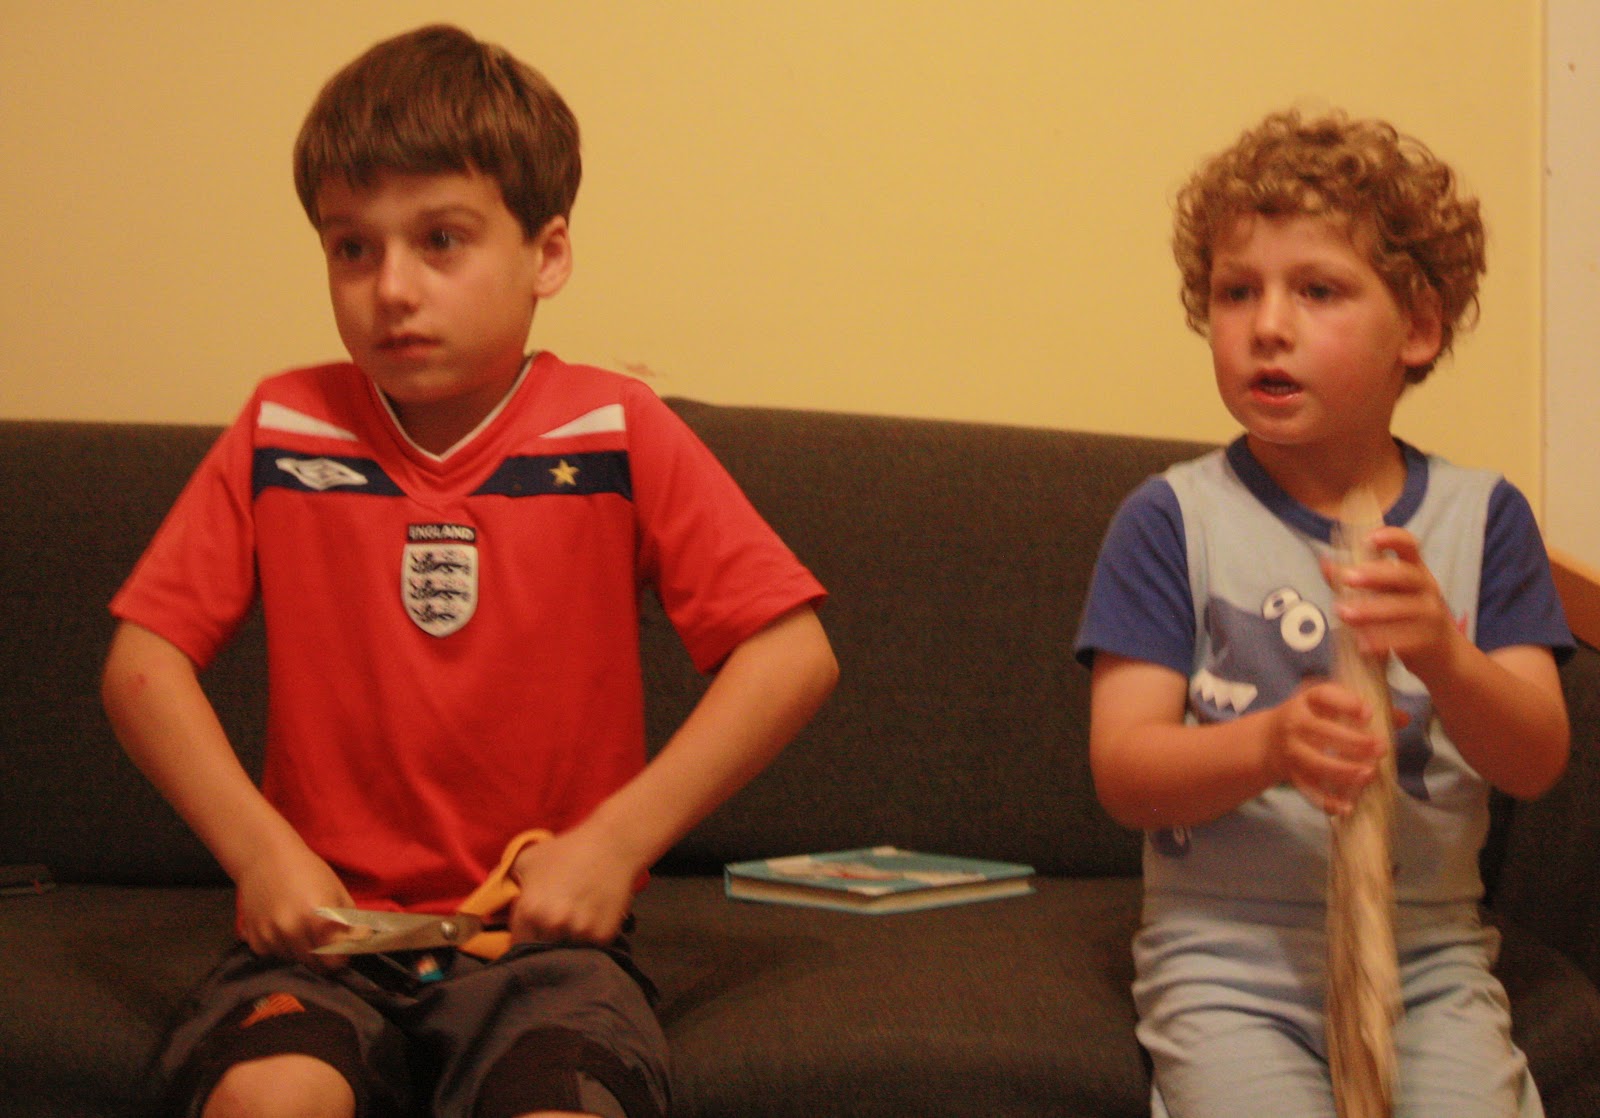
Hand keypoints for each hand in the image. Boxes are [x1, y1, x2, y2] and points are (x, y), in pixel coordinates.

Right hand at [232, 836, 352, 967]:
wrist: (265, 857)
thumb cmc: (307, 870)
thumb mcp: (337, 891)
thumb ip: (350, 921)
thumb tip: (362, 942)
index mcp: (317, 918)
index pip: (334, 960)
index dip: (342, 957)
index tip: (344, 951)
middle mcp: (292, 931)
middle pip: (314, 964)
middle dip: (324, 957)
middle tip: (325, 939)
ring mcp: (271, 937)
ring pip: (295, 961)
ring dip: (302, 952)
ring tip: (301, 927)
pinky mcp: (255, 940)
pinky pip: (275, 955)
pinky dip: (281, 947)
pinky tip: (283, 926)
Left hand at [507, 824, 636, 945]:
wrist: (612, 846)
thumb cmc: (566, 851)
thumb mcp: (526, 860)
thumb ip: (503, 883)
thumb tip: (486, 909)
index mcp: (530, 911)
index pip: (516, 944)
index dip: (521, 940)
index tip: (527, 935)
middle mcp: (553, 926)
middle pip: (540, 951)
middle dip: (542, 943)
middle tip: (549, 930)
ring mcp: (580, 934)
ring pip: (565, 953)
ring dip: (565, 944)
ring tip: (570, 927)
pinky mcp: (603, 937)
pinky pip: (589, 949)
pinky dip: (587, 941)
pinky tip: (590, 922)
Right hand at [1266, 680, 1386, 814]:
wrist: (1268, 738)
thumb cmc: (1311, 717)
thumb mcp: (1329, 704)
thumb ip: (1366, 710)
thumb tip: (1403, 719)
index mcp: (1307, 700)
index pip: (1323, 696)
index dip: (1346, 704)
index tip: (1368, 714)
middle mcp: (1295, 723)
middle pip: (1322, 732)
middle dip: (1354, 743)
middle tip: (1381, 748)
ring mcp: (1292, 750)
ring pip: (1316, 763)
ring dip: (1344, 771)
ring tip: (1369, 774)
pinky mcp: (1292, 774)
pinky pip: (1308, 789)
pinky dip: (1326, 800)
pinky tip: (1347, 807)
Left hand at [1326, 527, 1461, 680]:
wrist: (1443, 652)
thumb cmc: (1407, 615)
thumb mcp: (1387, 592)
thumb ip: (1357, 578)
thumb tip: (1326, 562)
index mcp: (1415, 569)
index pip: (1409, 545)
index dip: (1392, 538)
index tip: (1369, 538)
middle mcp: (1426, 587)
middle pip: (1406, 575)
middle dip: (1376, 575)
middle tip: (1346, 578)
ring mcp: (1430, 613)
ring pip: (1404, 608)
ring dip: (1372, 610)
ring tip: (1344, 613)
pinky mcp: (1428, 639)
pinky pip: (1405, 638)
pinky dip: (1382, 640)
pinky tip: (1361, 643)